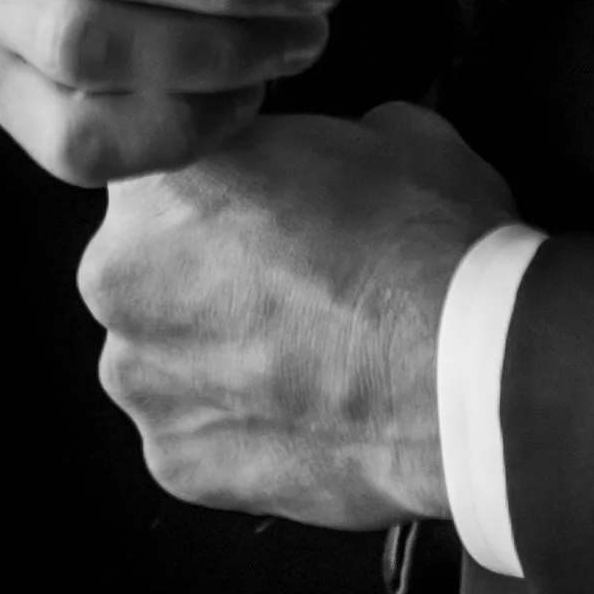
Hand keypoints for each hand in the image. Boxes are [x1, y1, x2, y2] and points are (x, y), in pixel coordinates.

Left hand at [80, 103, 515, 526]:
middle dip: (209, 262)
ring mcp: (142, 382)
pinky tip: (308, 403)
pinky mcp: (176, 465)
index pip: (168, 152)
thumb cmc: (429, 243)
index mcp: (158, 176)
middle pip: (150, 257)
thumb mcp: (386, 128)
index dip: (228, 168)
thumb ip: (318, 138)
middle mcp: (119, 277)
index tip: (270, 187)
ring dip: (217, 346)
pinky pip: (195, 429)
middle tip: (296, 269)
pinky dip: (239, 420)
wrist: (474, 374)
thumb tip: (328, 153)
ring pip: (165, 350)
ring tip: (309, 346)